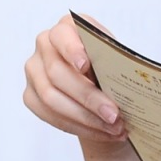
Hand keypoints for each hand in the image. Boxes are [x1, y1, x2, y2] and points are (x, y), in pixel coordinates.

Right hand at [22, 15, 131, 150]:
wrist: (96, 85)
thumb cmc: (107, 66)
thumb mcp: (114, 58)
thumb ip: (115, 62)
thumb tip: (129, 78)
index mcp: (66, 27)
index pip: (62, 34)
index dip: (72, 49)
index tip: (86, 65)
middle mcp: (44, 44)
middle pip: (58, 73)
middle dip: (89, 98)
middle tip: (114, 115)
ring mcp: (33, 70)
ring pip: (52, 98)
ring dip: (86, 118)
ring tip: (113, 128)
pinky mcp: (30, 95)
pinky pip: (50, 116)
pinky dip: (78, 127)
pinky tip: (101, 133)